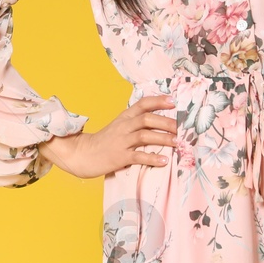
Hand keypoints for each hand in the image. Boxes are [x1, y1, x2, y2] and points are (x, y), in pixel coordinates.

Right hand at [38, 95, 178, 178]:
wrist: (81, 154)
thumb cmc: (104, 141)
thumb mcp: (118, 126)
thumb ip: (134, 122)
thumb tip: (158, 120)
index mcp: (124, 117)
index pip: (143, 104)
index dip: (159, 101)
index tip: (174, 101)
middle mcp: (123, 127)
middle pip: (147, 119)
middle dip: (167, 122)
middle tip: (182, 127)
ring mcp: (121, 142)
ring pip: (145, 136)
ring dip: (163, 138)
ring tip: (178, 143)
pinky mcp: (119, 157)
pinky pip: (139, 156)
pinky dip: (153, 158)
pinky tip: (164, 161)